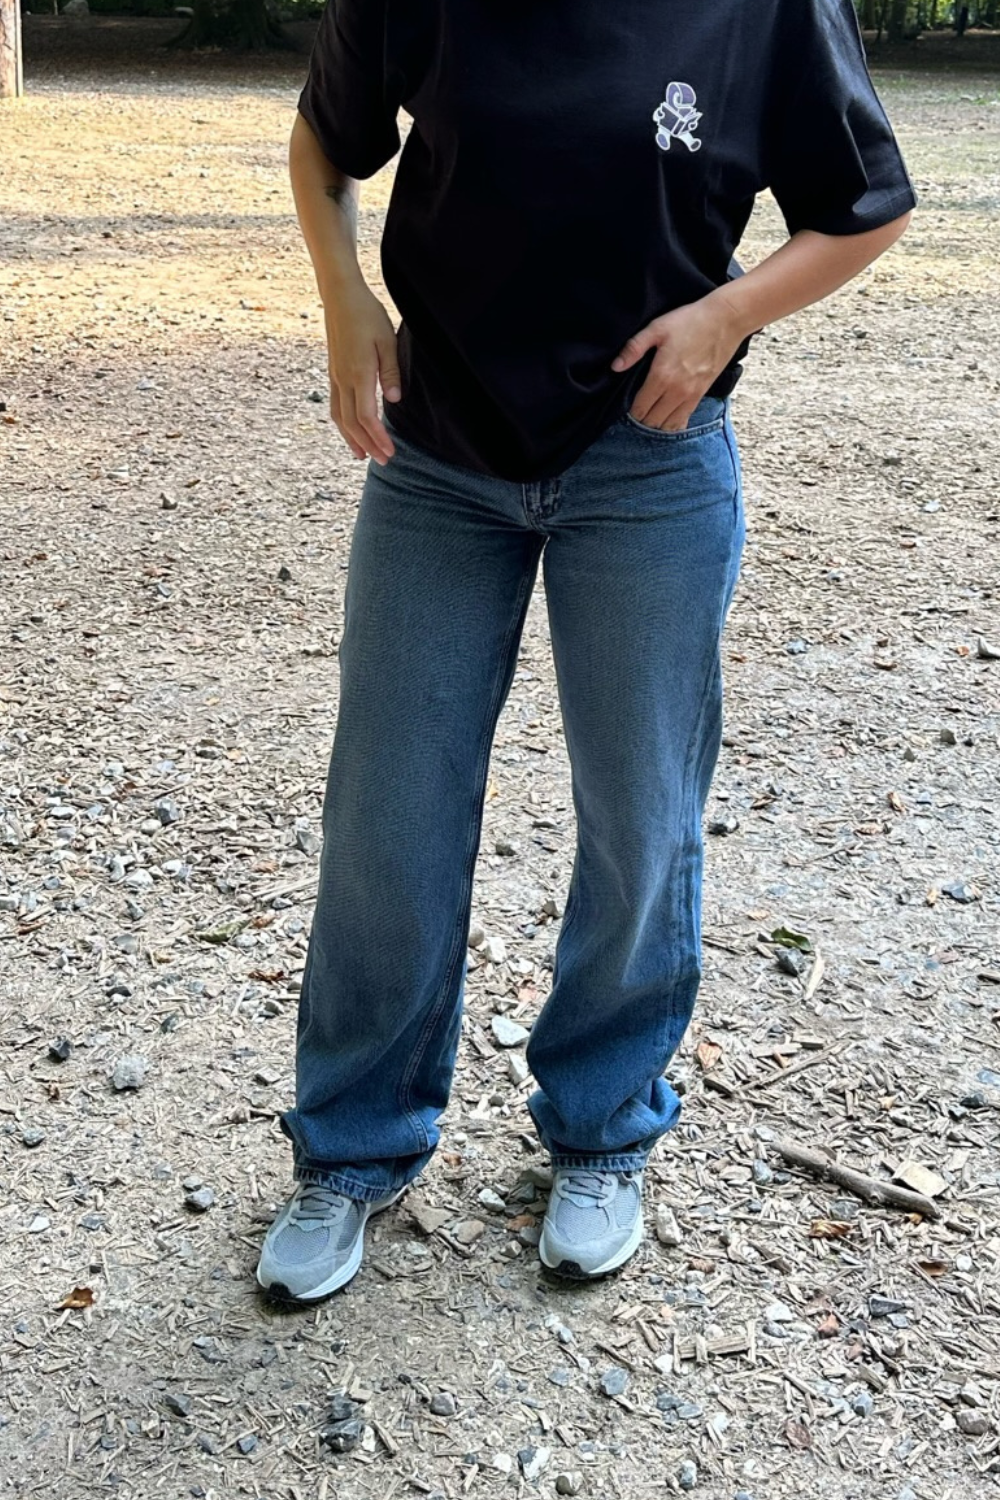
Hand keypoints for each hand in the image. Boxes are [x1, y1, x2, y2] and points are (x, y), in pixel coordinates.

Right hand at [324, 280, 400, 464]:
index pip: (367, 416)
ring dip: (351, 439)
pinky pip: (334, 406)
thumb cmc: (367, 315)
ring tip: (362, 456)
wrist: (340, 296)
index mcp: (358, 373)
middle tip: (383, 461)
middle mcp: (343, 379)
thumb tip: (395, 400)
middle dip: (368, 445)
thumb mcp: (387, 340)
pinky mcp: (333, 372)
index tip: (390, 451)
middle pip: (352, 423)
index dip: (378, 437)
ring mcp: (335, 377)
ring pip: (340, 417)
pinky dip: (342, 424)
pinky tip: (349, 431)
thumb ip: (390, 371)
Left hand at [612, 291, 746, 430]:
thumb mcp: (657, 328)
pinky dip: (674, 423)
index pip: (640, 408)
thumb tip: (615, 366)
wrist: (725, 320)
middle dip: (642, 419)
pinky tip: (668, 416)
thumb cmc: (690, 321)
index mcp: (661, 376)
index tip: (627, 405)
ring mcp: (691, 395)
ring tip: (651, 413)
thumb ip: (634, 348)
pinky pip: (685, 419)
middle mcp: (676, 391)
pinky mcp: (702, 394)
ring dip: (657, 423)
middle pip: (652, 421)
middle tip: (638, 409)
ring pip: (669, 425)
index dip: (631, 411)